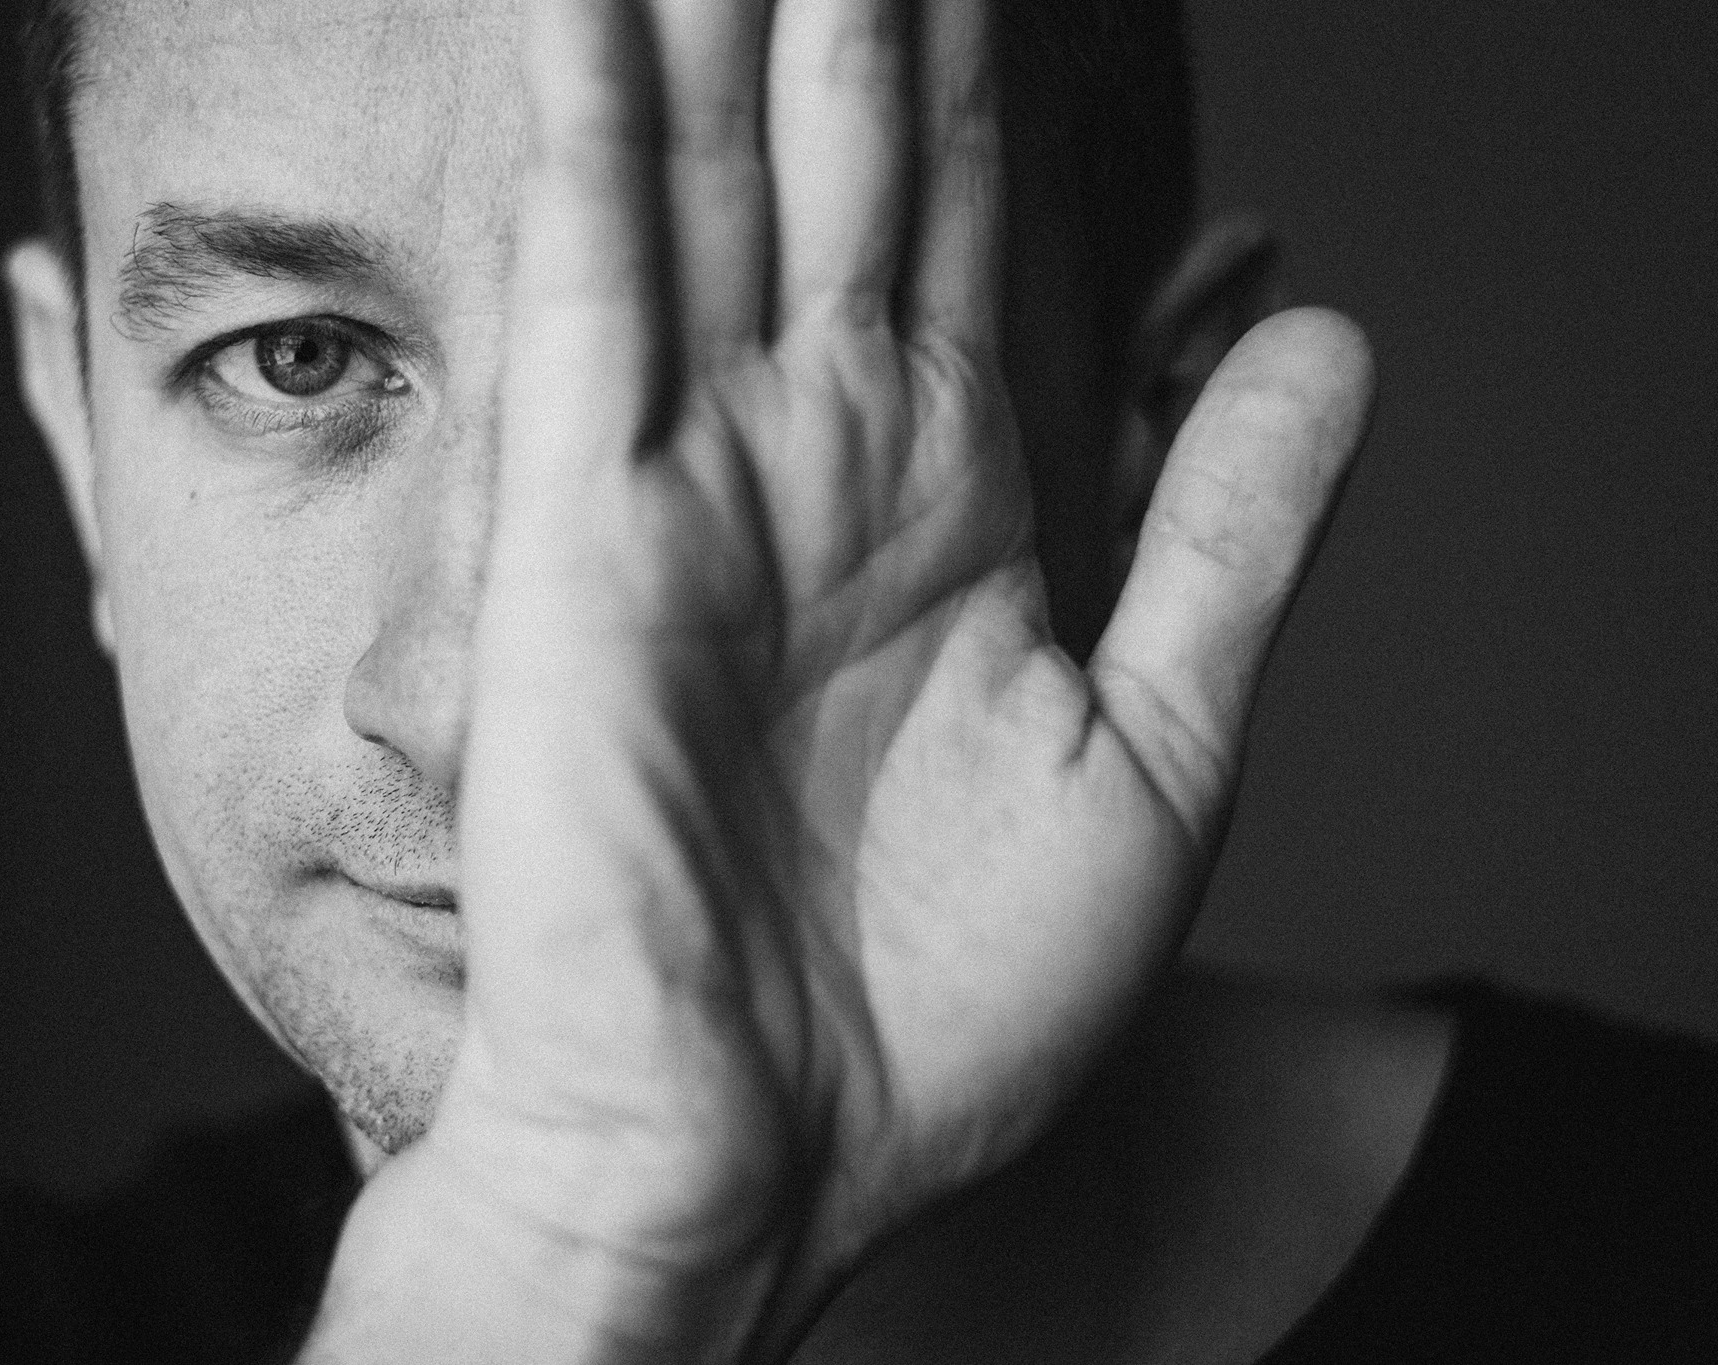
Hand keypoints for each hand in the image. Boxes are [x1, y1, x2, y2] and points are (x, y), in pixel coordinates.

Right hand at [311, 0, 1372, 1357]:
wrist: (752, 1155)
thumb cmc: (939, 1006)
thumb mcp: (1156, 752)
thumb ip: (1230, 535)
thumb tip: (1322, 332)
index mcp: (954, 503)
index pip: (984, 226)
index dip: (999, 70)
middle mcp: (818, 463)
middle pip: (850, 169)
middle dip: (865, 4)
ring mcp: (686, 484)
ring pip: (717, 191)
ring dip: (733, 26)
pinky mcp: (569, 534)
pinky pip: (580, 297)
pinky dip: (584, 144)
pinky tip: (591, 9)